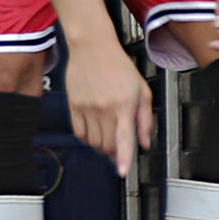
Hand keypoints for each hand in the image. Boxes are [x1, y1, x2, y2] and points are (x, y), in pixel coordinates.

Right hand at [65, 29, 153, 174]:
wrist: (92, 47)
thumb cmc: (119, 67)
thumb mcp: (142, 90)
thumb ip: (145, 119)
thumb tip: (144, 143)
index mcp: (125, 104)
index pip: (125, 138)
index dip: (124, 159)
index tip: (123, 172)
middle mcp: (105, 108)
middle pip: (107, 145)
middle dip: (114, 152)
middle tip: (118, 147)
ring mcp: (87, 107)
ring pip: (93, 142)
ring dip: (101, 146)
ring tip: (107, 135)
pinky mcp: (73, 104)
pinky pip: (79, 132)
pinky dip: (87, 138)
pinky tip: (93, 131)